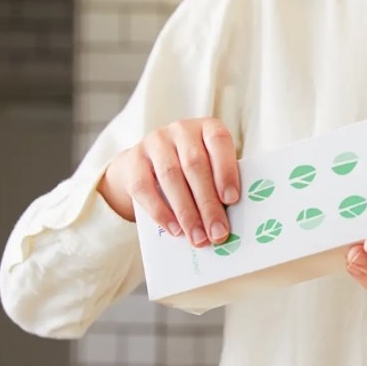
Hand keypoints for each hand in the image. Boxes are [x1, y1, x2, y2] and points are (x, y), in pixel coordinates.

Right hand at [97, 118, 238, 247]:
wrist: (148, 165)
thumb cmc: (192, 171)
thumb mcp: (210, 167)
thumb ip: (220, 185)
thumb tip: (228, 220)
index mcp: (207, 128)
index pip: (218, 141)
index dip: (226, 170)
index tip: (232, 200)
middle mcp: (181, 130)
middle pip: (195, 165)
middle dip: (208, 203)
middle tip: (218, 233)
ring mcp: (155, 142)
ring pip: (171, 177)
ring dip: (187, 212)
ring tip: (198, 237)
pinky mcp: (133, 161)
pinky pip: (146, 188)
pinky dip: (161, 212)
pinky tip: (175, 230)